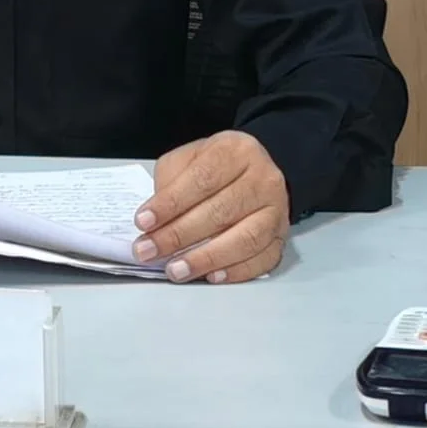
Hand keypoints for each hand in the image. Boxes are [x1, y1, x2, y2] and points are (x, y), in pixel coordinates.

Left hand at [132, 131, 289, 283]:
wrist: (257, 169)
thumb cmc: (217, 166)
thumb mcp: (190, 158)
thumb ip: (171, 181)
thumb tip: (155, 219)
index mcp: (235, 151)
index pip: (201, 179)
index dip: (170, 203)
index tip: (143, 222)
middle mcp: (262, 178)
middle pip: (220, 211)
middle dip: (179, 235)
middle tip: (149, 251)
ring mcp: (276, 209)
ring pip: (244, 238)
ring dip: (206, 258)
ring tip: (176, 269)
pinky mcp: (283, 236)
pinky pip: (263, 259)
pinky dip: (237, 271)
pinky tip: (211, 276)